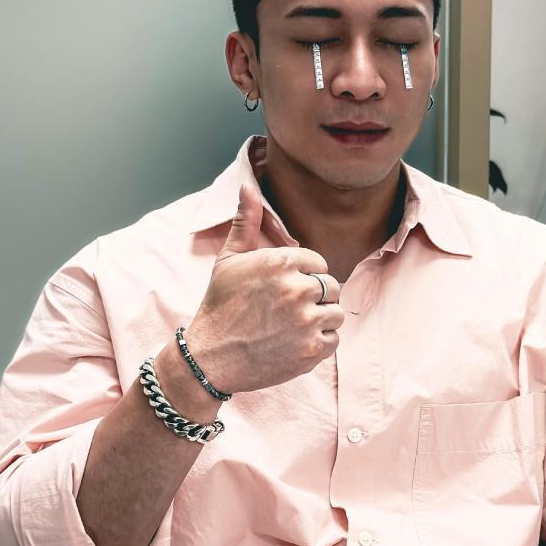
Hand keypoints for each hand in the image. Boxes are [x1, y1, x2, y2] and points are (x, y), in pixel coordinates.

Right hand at [184, 183, 343, 394]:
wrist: (209, 359)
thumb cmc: (219, 306)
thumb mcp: (228, 259)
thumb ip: (245, 221)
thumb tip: (247, 186)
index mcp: (280, 262)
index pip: (318, 264)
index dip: (304, 277)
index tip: (284, 290)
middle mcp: (297, 288)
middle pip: (331, 286)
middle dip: (314, 298)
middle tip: (287, 310)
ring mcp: (306, 320)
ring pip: (336, 313)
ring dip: (320, 320)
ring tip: (293, 327)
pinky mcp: (311, 350)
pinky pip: (334, 339)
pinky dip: (319, 343)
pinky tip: (295, 343)